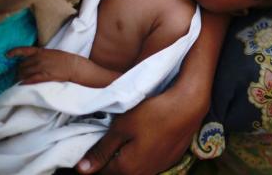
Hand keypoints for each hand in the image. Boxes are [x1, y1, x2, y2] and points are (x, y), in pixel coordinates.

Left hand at [8, 46, 80, 83]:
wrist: (74, 66)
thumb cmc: (64, 59)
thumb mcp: (52, 52)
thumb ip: (41, 55)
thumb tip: (31, 59)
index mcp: (41, 51)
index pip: (24, 50)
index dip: (14, 52)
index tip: (7, 55)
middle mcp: (39, 59)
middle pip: (23, 65)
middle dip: (19, 70)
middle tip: (19, 73)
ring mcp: (41, 68)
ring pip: (25, 73)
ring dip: (21, 77)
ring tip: (20, 79)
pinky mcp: (44, 76)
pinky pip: (31, 80)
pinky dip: (25, 82)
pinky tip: (21, 84)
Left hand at [76, 86, 206, 174]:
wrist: (189, 105)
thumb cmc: (153, 113)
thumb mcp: (122, 127)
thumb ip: (101, 150)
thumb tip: (82, 170)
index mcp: (127, 169)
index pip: (101, 172)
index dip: (94, 158)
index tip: (93, 142)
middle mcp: (144, 174)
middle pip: (119, 171)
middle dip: (112, 157)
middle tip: (112, 136)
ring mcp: (159, 167)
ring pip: (136, 166)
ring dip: (128, 155)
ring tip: (130, 135)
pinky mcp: (171, 159)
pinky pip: (150, 161)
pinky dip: (144, 152)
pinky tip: (146, 135)